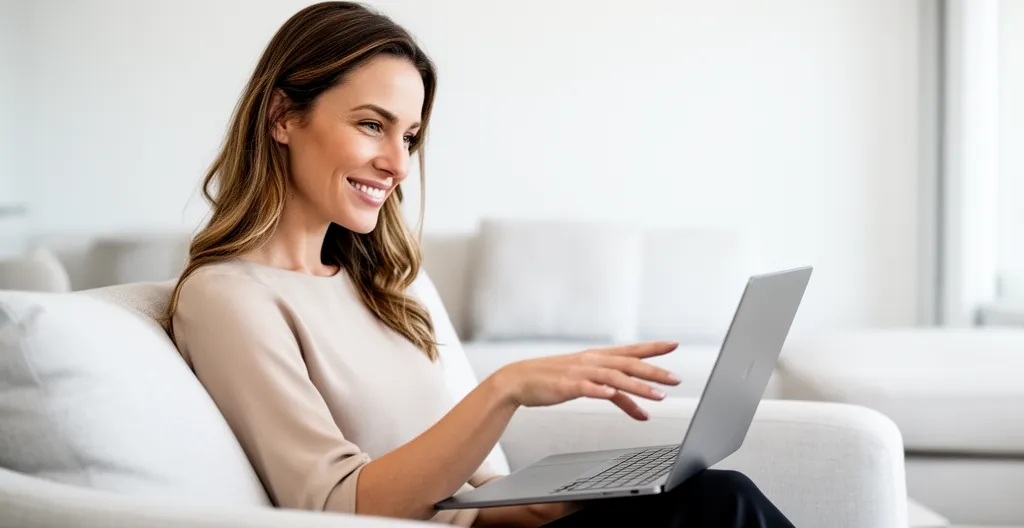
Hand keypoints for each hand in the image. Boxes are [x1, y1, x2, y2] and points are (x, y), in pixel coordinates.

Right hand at [491, 341, 680, 419]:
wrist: (520, 380)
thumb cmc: (554, 380)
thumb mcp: (588, 384)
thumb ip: (616, 395)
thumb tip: (641, 409)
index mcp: (597, 357)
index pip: (631, 351)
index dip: (653, 347)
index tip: (674, 344)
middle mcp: (592, 361)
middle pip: (629, 364)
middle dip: (655, 371)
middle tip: (676, 378)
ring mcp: (580, 372)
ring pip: (615, 377)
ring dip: (638, 386)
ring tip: (658, 395)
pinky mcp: (567, 386)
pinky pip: (588, 388)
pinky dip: (602, 390)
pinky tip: (613, 395)